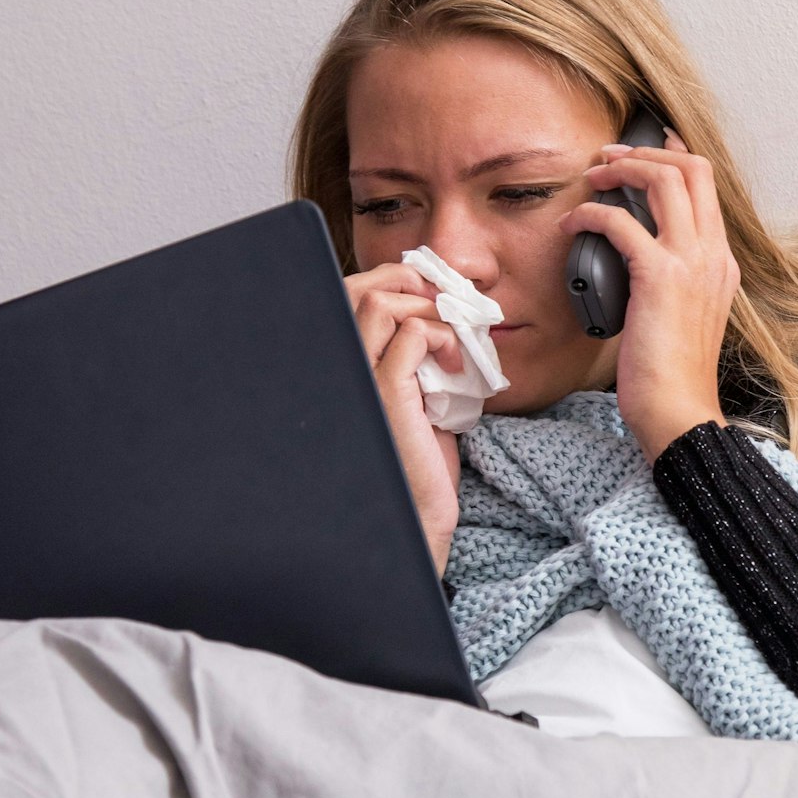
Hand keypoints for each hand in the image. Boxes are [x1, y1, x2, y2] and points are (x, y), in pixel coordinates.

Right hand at [342, 263, 464, 573]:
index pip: (348, 294)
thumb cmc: (419, 463)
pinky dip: (443, 336)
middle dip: (409, 282)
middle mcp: (339, 368)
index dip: (392, 280)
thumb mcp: (416, 397)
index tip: (433, 297)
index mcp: (342, 366)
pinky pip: (412, 333)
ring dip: (428, 309)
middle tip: (447, 308)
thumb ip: (413, 356)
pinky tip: (458, 364)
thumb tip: (439, 307)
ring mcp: (357, 379)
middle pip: (359, 287)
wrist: (418, 516)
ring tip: (453, 340)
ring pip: (381, 303)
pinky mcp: (385, 395)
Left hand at [561, 128, 738, 460]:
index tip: (644, 150)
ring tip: (593, 176)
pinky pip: (621, 222)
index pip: (707, 187)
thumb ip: (674, 281)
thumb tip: (637, 258)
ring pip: (665, 181)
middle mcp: (713, 255)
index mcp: (721, 263)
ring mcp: (692, 263)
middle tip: (609, 158)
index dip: (674, 158)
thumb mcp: (684, 317)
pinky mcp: (660, 278)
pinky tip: (572, 224)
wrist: (680, 413)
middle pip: (692, 169)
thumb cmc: (673, 376)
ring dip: (622, 168)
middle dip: (646, 153)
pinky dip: (591, 214)